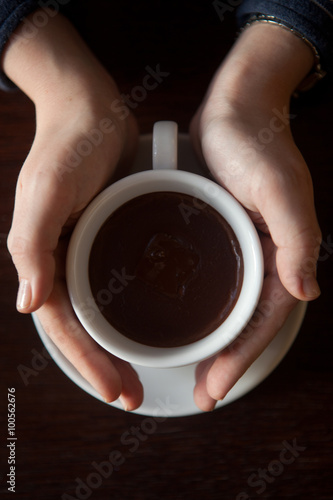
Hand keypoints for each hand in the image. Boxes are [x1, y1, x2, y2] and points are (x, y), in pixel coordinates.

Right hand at [4, 11, 142, 409]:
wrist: (92, 110)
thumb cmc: (68, 146)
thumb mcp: (47, 192)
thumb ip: (32, 246)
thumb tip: (26, 304)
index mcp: (43, 258)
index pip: (62, 324)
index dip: (86, 361)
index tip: (114, 389)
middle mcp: (61, 261)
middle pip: (81, 327)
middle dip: (103, 365)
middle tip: (132, 396)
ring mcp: (85, 251)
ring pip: (97, 313)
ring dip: (116, 347)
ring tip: (140, 375)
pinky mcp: (108, 237)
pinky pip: (113, 286)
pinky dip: (126, 313)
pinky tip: (146, 326)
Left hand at [190, 23, 321, 410]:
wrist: (236, 109)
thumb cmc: (257, 144)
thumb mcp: (279, 189)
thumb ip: (298, 239)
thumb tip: (307, 290)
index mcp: (282, 254)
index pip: (263, 319)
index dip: (241, 357)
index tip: (215, 388)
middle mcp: (264, 257)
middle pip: (245, 322)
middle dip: (226, 360)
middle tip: (202, 393)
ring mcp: (240, 248)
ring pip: (229, 307)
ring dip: (214, 341)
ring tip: (194, 370)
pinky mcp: (217, 234)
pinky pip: (213, 281)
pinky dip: (201, 307)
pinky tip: (184, 320)